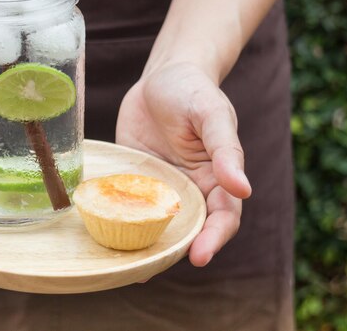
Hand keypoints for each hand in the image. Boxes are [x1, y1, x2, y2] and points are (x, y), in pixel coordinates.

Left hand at [116, 62, 251, 266]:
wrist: (160, 76)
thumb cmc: (192, 91)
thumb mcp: (210, 114)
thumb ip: (225, 150)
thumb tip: (243, 189)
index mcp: (216, 178)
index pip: (222, 218)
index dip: (214, 239)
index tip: (199, 256)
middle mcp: (189, 190)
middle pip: (188, 230)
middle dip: (173, 252)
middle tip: (151, 269)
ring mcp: (159, 188)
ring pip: (156, 225)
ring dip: (144, 245)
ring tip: (125, 266)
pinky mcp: (133, 181)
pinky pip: (128, 206)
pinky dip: (120, 223)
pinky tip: (104, 240)